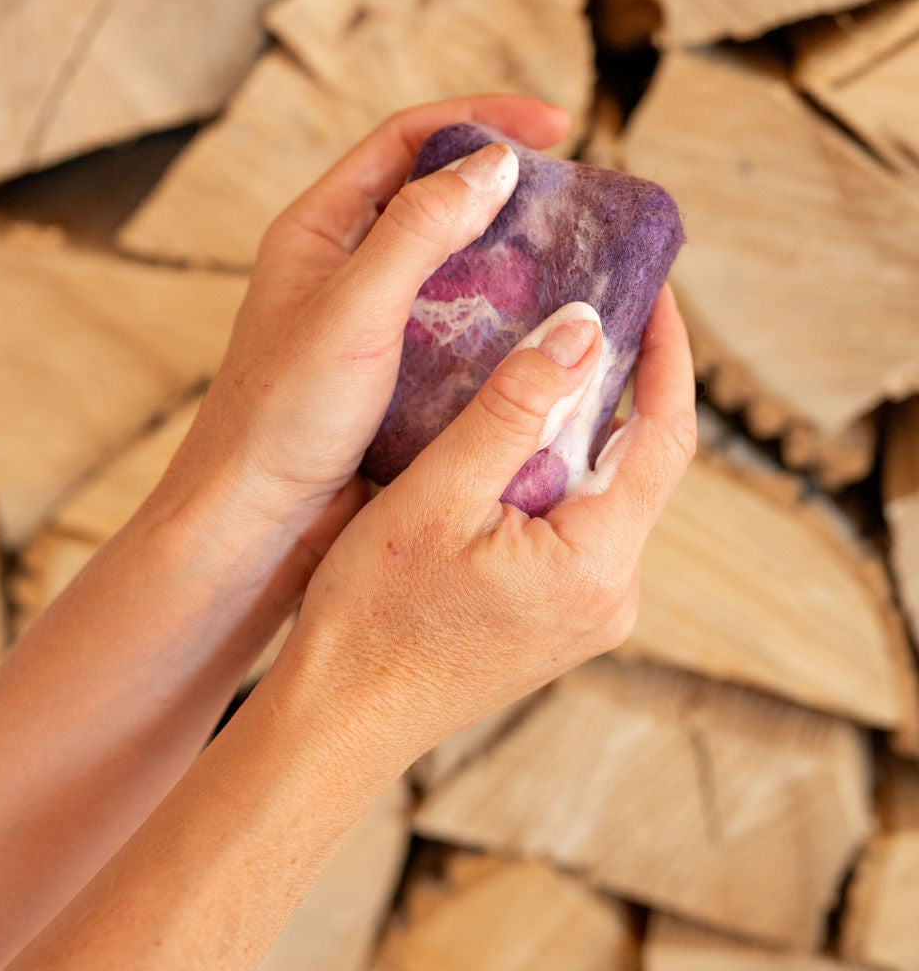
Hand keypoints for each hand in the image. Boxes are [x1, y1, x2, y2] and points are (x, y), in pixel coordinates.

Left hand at [147, 95, 571, 584]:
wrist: (255, 522)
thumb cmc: (280, 413)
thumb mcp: (352, 308)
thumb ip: (418, 231)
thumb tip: (494, 164)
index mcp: (318, 230)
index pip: (407, 142)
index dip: (482, 120)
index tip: (559, 127)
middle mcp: (345, 269)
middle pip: (436, 199)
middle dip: (505, 190)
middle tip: (574, 201)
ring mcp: (372, 323)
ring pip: (454, 269)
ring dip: (511, 261)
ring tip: (574, 266)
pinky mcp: (394, 376)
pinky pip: (459, 332)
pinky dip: (501, 324)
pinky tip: (543, 335)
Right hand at [290, 284, 696, 762]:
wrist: (341, 718)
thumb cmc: (374, 615)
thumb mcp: (438, 495)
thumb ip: (515, 410)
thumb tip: (583, 330)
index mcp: (596, 564)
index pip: (665, 436)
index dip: (668, 356)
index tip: (655, 292)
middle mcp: (613, 596)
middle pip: (637, 464)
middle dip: (619, 387)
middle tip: (585, 312)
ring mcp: (590, 614)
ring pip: (605, 494)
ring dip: (580, 431)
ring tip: (540, 368)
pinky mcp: (561, 619)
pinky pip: (579, 527)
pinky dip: (556, 475)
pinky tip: (512, 446)